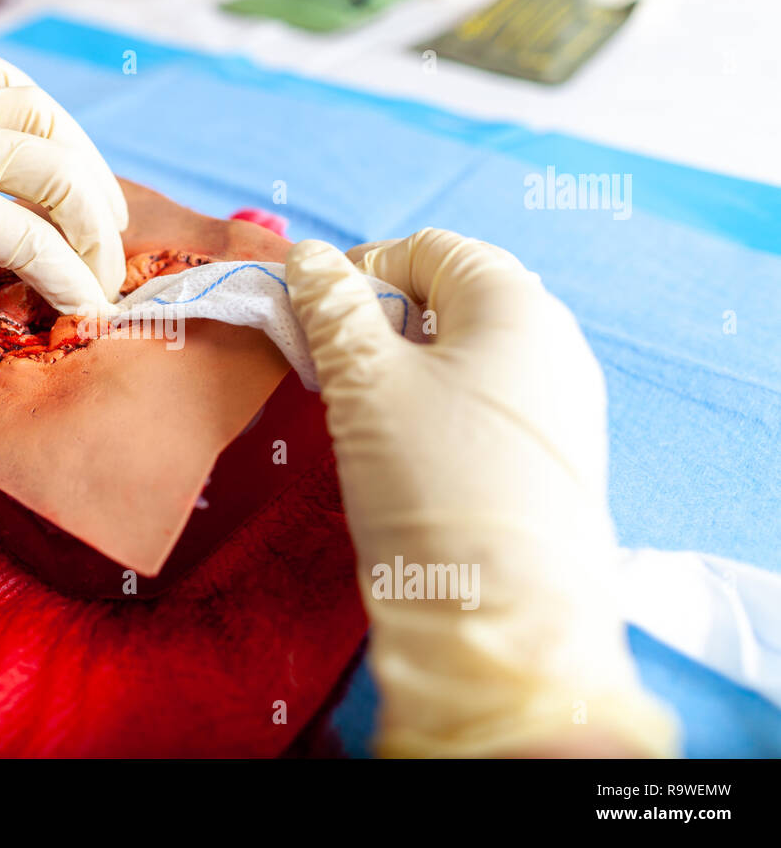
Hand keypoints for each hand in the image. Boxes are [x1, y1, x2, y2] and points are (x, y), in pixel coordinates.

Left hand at [0, 48, 126, 469]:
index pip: (28, 236)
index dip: (71, 281)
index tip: (94, 318)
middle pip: (55, 170)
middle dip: (93, 226)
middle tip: (104, 277)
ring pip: (35, 111)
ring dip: (78, 156)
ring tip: (101, 209)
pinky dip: (25, 101)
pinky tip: (39, 134)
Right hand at [285, 230, 677, 756]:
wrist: (503, 623)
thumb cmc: (430, 479)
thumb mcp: (365, 381)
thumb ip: (332, 307)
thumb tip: (309, 254)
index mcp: (517, 301)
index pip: (429, 248)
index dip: (362, 270)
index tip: (315, 319)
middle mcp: (555, 340)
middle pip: (452, 298)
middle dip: (382, 322)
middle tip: (332, 369)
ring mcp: (563, 404)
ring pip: (467, 356)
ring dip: (405, 369)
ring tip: (362, 416)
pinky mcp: (555, 460)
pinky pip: (488, 406)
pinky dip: (438, 411)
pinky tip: (407, 455)